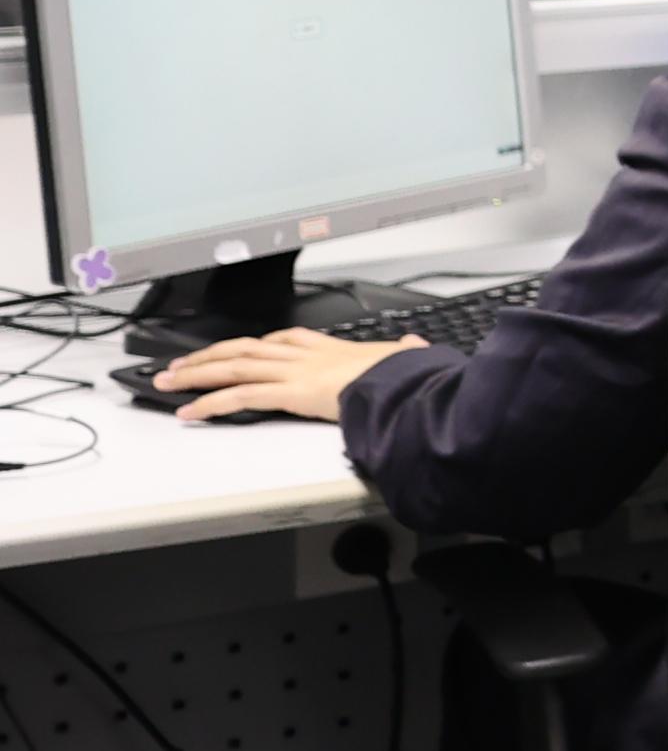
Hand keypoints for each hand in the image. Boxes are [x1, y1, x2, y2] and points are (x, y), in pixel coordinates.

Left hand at [156, 329, 405, 424]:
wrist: (400, 381)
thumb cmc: (403, 374)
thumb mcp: (405, 356)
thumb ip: (405, 351)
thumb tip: (416, 346)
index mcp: (330, 347)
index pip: (284, 339)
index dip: (256, 344)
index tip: (239, 348)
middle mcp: (304, 355)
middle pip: (245, 349)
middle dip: (208, 355)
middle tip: (179, 364)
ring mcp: (291, 372)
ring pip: (233, 367)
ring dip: (196, 374)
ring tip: (168, 382)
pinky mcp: (286, 393)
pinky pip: (239, 397)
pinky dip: (210, 404)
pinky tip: (189, 412)